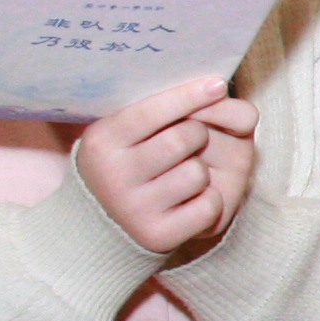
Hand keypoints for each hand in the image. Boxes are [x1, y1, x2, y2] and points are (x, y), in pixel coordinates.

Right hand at [76, 77, 259, 255]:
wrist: (102, 227)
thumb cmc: (129, 165)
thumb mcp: (130, 132)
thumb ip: (164, 108)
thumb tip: (216, 91)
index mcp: (102, 140)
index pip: (151, 110)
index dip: (188, 95)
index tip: (217, 84)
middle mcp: (113, 174)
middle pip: (185, 138)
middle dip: (197, 135)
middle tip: (189, 142)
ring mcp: (134, 209)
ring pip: (198, 172)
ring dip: (201, 171)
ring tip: (180, 177)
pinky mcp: (158, 236)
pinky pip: (209, 205)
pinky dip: (209, 201)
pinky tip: (188, 202)